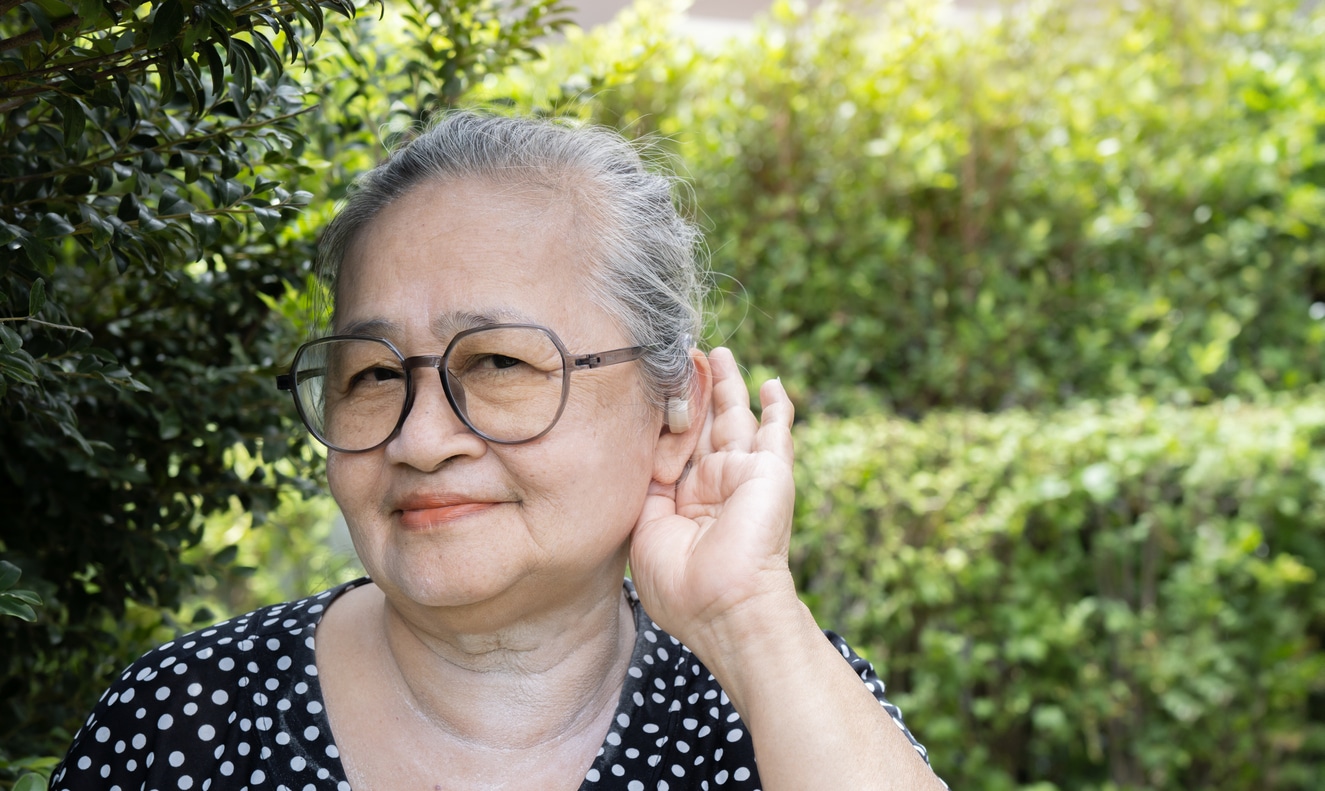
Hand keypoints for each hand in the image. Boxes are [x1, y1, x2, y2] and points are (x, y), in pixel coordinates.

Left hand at [629, 347, 798, 652]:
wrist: (726, 605)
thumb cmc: (680, 584)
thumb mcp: (645, 531)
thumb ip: (647, 487)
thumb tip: (645, 450)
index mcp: (682, 505)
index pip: (671, 450)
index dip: (661, 419)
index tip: (648, 386)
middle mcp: (713, 487)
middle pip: (700, 427)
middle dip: (692, 392)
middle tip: (680, 356)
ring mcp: (742, 477)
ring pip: (733, 419)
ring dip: (726, 385)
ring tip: (717, 352)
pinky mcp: (770, 472)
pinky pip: (776, 433)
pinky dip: (776, 407)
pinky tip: (771, 383)